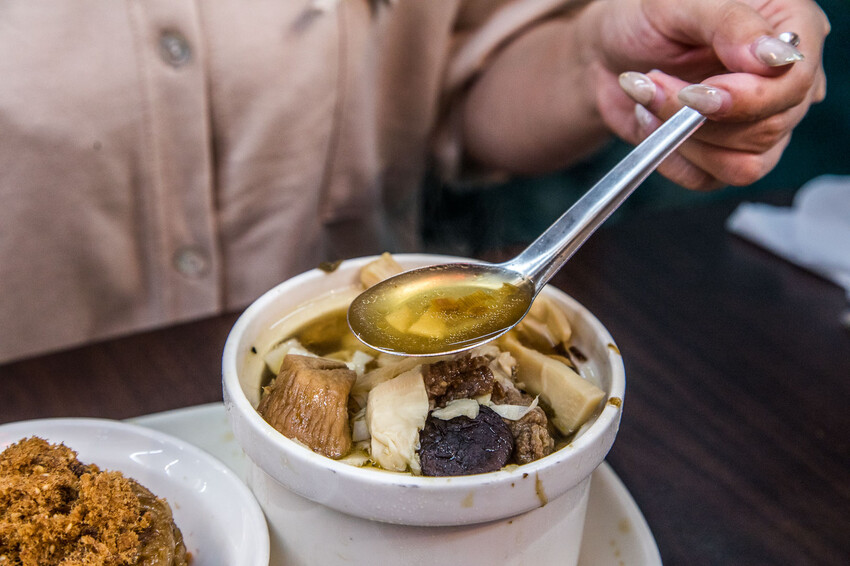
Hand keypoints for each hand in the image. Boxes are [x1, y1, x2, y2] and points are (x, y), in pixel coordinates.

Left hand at [588, 0, 829, 189]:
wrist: (607, 53)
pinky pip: (709, 179)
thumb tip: (775, 58)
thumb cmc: (645, 18)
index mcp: (790, 30)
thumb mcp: (679, 3)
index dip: (750, 97)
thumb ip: (730, 23)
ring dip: (683, 138)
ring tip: (648, 97)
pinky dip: (670, 156)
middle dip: (700, 116)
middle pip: (770, 127)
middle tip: (653, 83)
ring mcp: (757, 123)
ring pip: (745, 164)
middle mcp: (782, 82)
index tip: (697, 94)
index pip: (797, 81)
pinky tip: (651, 119)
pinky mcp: (724, 156)